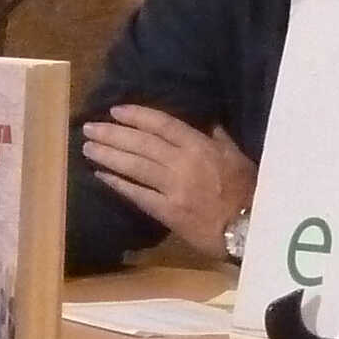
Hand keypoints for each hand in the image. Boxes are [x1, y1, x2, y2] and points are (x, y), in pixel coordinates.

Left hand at [79, 105, 254, 253]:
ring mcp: (173, 188)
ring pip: (135, 166)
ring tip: (88, 147)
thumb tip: (207, 121)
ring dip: (109, 155)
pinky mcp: (168, 212)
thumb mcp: (237, 156)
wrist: (250, 228)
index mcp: (200, 146)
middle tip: (89, 127)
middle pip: (141, 143)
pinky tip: (100, 176)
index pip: (162, 125)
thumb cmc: (247, 191)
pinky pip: (138, 195)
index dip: (137, 115)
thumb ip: (219, 137)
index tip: (115, 110)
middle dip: (113, 133)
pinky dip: (118, 184)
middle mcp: (183, 163)